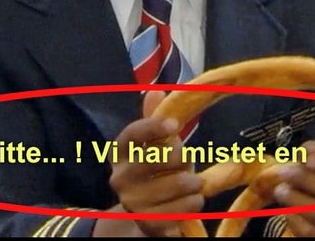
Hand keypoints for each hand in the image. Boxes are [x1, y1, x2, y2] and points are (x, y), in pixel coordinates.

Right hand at [100, 91, 203, 236]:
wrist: (143, 216)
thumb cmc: (152, 174)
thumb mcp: (151, 147)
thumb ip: (153, 121)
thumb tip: (156, 91)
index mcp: (119, 153)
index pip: (132, 135)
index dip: (152, 127)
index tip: (175, 125)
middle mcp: (120, 177)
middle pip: (158, 159)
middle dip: (182, 157)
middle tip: (188, 161)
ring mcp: (132, 203)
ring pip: (175, 185)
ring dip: (193, 183)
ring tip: (195, 183)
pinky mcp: (148, 222)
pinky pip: (181, 209)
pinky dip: (193, 203)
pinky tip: (194, 199)